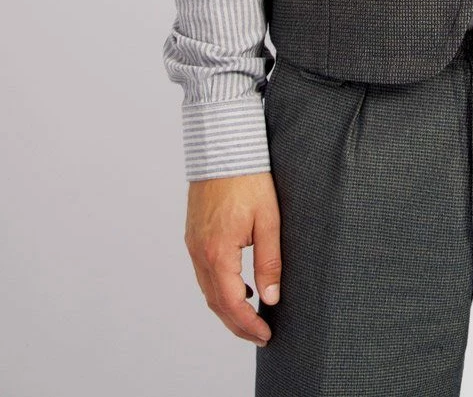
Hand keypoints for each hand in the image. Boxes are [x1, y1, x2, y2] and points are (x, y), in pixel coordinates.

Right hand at [184, 172, 281, 346]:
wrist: (224, 146)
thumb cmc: (250, 178)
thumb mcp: (269, 220)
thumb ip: (269, 261)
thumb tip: (271, 296)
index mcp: (218, 252)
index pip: (231, 303)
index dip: (248, 324)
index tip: (266, 334)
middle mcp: (199, 252)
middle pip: (216, 302)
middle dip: (237, 323)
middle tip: (259, 334)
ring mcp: (193, 243)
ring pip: (207, 289)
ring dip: (227, 307)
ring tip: (251, 316)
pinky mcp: (193, 234)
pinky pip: (204, 272)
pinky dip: (219, 287)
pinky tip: (239, 286)